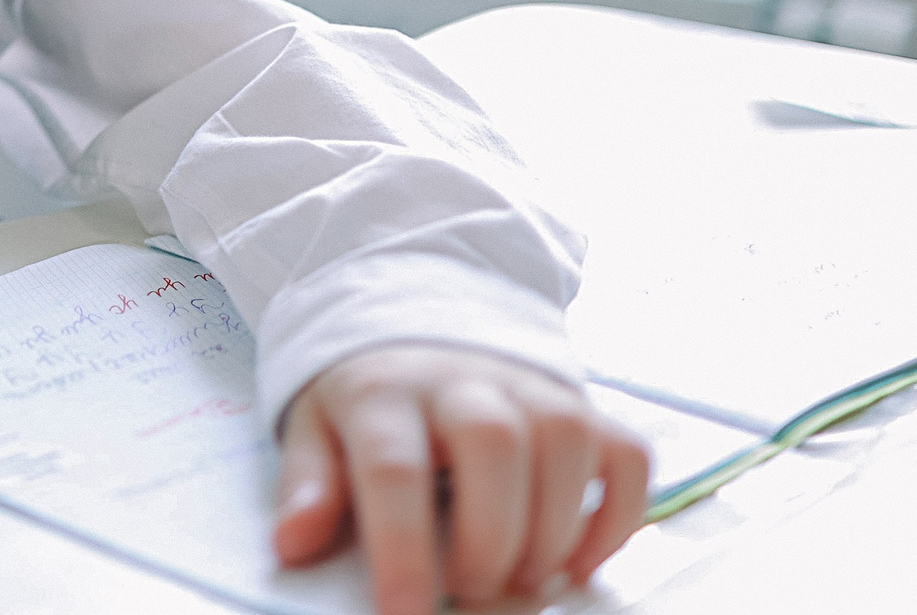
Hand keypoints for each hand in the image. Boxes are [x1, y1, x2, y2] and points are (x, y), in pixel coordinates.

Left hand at [275, 345, 649, 613]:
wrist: (418, 327)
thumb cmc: (369, 402)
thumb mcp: (317, 430)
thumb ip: (309, 486)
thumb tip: (293, 544)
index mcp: (384, 392)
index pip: (394, 467)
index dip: (403, 549)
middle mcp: (463, 380)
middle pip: (493, 440)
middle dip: (491, 536)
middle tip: (472, 594)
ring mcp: (531, 388)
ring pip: (566, 441)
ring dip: (554, 530)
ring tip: (522, 582)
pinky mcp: (582, 405)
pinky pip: (623, 452)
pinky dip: (616, 517)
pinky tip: (580, 564)